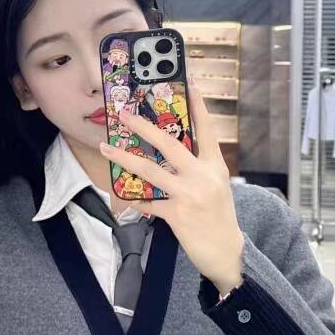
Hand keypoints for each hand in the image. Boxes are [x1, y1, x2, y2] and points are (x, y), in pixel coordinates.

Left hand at [99, 74, 244, 292]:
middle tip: (125, 114)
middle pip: (170, 143)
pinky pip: (148, 202)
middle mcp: (203, 175)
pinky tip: (120, 194)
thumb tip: (172, 151)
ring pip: (151, 170)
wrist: (228, 253)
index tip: (188, 81)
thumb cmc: (219, 217)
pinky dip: (133, 198)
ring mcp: (189, 194)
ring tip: (106, 148)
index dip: (197, 104)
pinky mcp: (177, 214)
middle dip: (144, 126)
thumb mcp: (216, 186)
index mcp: (215, 166)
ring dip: (125, 158)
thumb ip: (199, 167)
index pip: (206, 129)